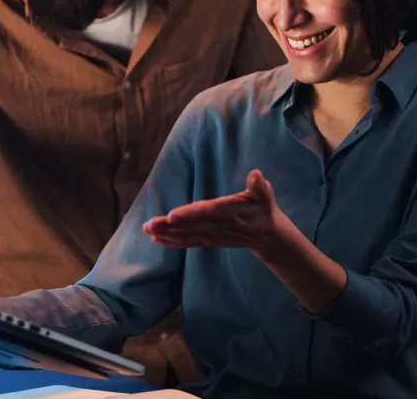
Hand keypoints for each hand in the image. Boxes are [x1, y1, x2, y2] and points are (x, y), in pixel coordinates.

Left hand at [143, 169, 284, 258]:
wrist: (269, 237)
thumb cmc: (265, 209)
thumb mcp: (266, 196)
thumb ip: (259, 186)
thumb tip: (256, 174)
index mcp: (232, 211)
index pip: (209, 211)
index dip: (191, 214)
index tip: (171, 215)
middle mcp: (220, 226)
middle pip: (192, 225)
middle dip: (169, 226)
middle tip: (147, 225)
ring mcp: (214, 235)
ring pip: (188, 235)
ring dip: (167, 233)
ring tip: (147, 229)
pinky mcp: (211, 241)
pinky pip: (190, 242)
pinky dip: (174, 241)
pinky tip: (157, 239)